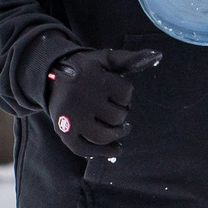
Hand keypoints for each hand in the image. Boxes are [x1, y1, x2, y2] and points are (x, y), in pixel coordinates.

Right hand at [45, 47, 162, 160]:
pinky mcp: (64, 131)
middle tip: (115, 111)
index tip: (117, 94)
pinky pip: (85, 149)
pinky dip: (103, 152)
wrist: (50, 75)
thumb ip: (129, 58)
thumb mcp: (104, 59)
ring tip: (120, 130)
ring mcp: (72, 117)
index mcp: (95, 79)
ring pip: (104, 136)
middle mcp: (82, 98)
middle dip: (121, 115)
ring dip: (116, 135)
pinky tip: (116, 150)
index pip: (126, 94)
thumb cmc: (85, 69)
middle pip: (117, 117)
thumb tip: (158, 55)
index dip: (126, 96)